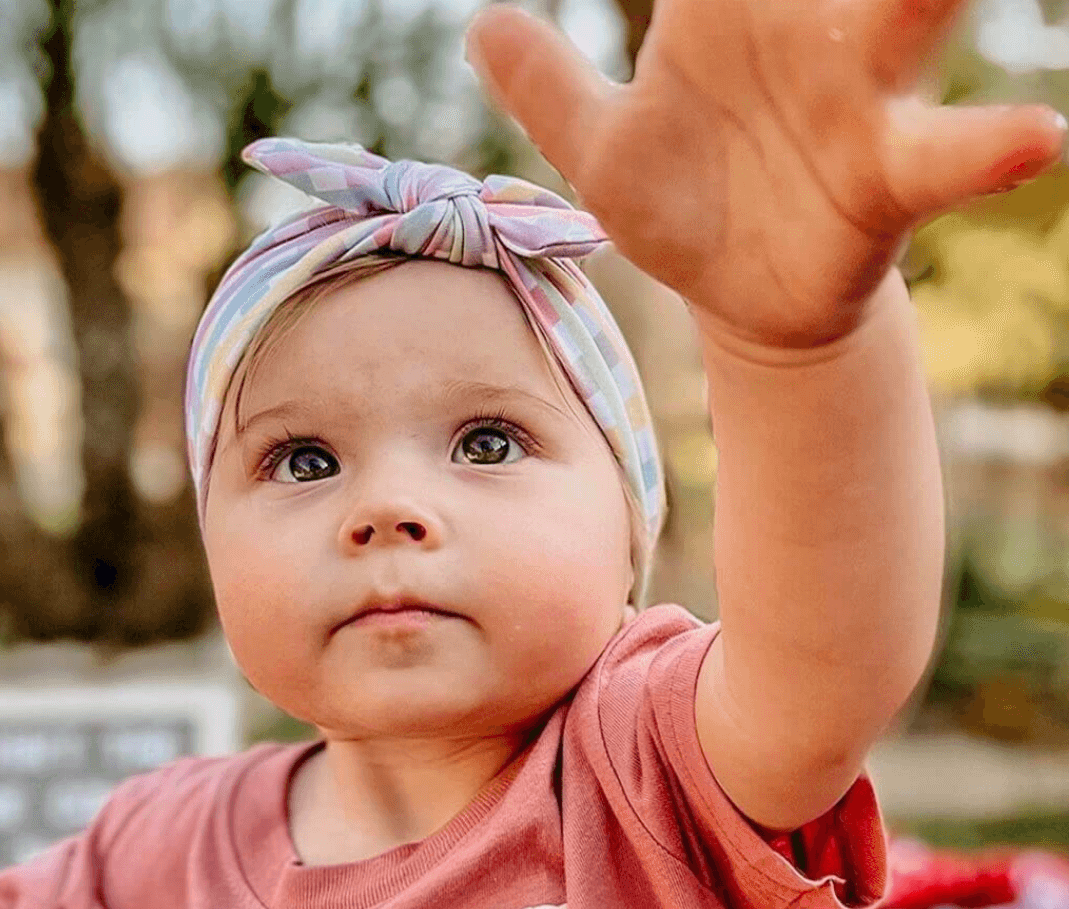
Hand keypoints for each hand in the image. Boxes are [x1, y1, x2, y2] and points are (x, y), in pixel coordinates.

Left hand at [468, 0, 1066, 345]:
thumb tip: (480, 25)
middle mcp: (803, 31)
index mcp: (725, 8)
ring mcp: (855, 98)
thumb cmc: (684, 208)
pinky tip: (1039, 139)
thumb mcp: (604, 155)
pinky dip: (989, 149)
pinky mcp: (890, 177)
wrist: (741, 297)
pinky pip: (944, 157)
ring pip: (910, 16)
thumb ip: (550, 90)